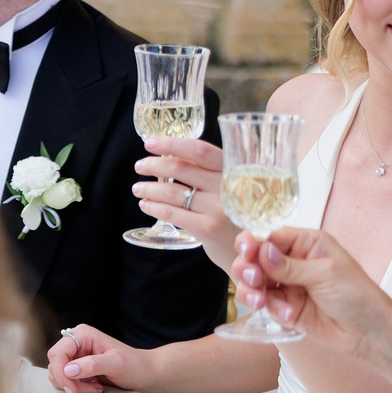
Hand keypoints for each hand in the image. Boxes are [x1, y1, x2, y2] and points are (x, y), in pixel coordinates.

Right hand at [46, 324, 149, 392]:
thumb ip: (92, 365)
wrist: (146, 374)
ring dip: (74, 386)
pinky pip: (66, 380)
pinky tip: (93, 388)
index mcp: (83, 335)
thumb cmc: (135, 365)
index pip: (58, 353)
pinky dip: (78, 388)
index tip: (71, 388)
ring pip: (59, 374)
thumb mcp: (116, 364)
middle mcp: (77, 343)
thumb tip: (69, 370)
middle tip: (89, 389)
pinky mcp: (78, 368)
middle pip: (55, 364)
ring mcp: (76, 356)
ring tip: (94, 389)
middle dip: (69, 381)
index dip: (61, 372)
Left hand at [132, 137, 237, 264]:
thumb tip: (170, 155)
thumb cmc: (238, 214)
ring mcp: (218, 208)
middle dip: (154, 165)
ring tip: (138, 188)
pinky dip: (154, 207)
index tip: (151, 143)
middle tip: (140, 166)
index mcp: (234, 170)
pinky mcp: (208, 228)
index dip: (172, 144)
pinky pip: (172, 212)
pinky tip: (146, 205)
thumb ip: (212, 172)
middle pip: (181, 168)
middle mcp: (228, 186)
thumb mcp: (234, 187)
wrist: (253, 249)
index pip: (200, 150)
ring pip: (173, 191)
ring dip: (149, 188)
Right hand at [235, 229, 391, 385]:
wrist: (369, 333)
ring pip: (254, 282)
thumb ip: (290, 266)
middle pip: (255, 259)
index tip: (246, 252)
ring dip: (250, 289)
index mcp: (306, 245)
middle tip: (253, 279)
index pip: (270, 238)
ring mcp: (288, 286)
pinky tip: (284, 313)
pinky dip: (267, 308)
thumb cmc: (358, 295)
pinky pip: (264, 304)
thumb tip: (262, 251)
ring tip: (259, 300)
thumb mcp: (326, 274)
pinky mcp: (285, 308)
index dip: (254, 244)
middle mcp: (293, 263)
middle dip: (247, 267)